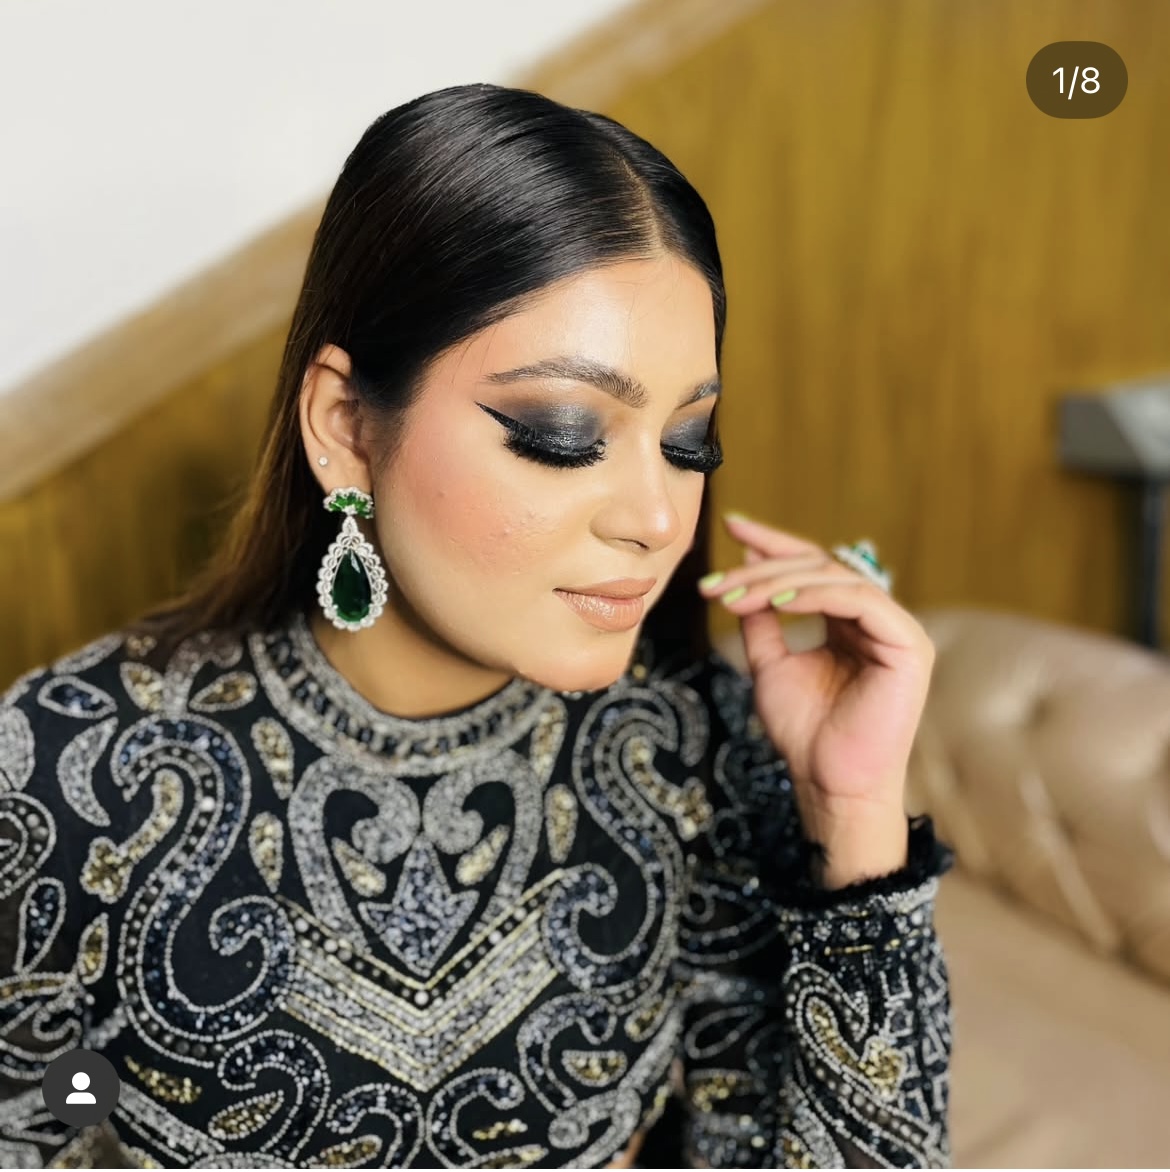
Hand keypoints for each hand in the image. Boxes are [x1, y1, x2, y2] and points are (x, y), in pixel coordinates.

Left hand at [699, 512, 936, 884]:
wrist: (828, 783)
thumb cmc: (804, 734)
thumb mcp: (771, 665)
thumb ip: (762, 621)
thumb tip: (741, 576)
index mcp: (850, 624)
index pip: (812, 568)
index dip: (773, 543)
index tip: (731, 525)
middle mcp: (877, 621)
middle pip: (820, 566)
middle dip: (763, 566)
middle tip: (717, 580)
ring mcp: (897, 630)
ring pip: (836, 577)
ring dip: (779, 580)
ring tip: (735, 595)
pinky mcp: (910, 644)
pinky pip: (860, 599)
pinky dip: (813, 595)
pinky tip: (775, 603)